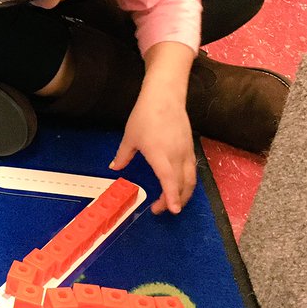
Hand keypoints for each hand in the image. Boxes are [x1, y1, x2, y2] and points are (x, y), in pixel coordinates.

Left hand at [110, 88, 196, 214]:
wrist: (165, 97)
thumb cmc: (145, 116)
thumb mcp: (130, 137)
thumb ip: (123, 155)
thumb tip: (114, 167)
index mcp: (160, 155)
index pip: (169, 180)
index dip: (171, 197)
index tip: (172, 210)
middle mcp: (177, 156)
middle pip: (183, 185)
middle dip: (175, 201)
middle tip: (161, 209)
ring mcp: (186, 152)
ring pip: (191, 179)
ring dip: (184, 194)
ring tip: (173, 202)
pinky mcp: (190, 147)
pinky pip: (192, 170)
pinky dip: (188, 182)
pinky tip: (180, 185)